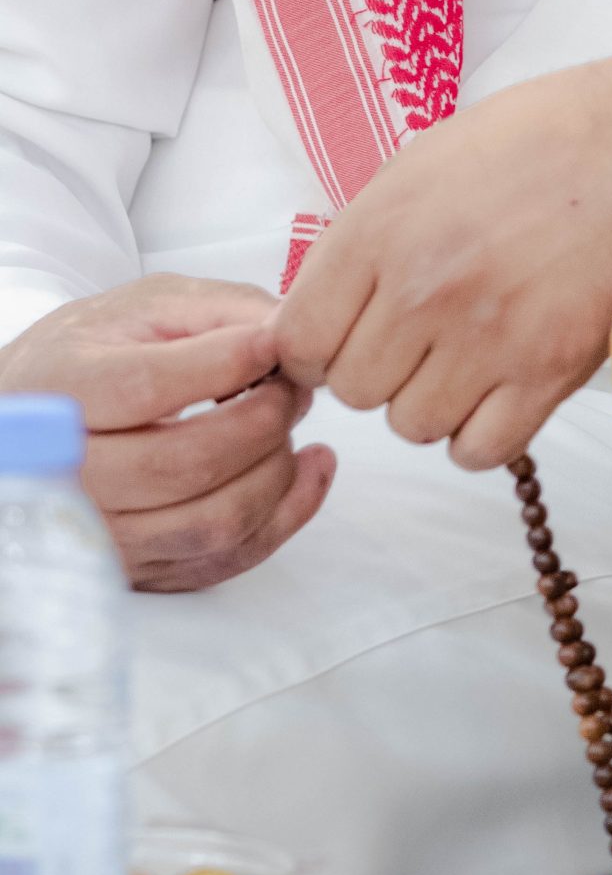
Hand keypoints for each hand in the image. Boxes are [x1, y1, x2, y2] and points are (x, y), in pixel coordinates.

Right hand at [0, 276, 334, 591]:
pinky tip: (306, 468)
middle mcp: (74, 475)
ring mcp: (105, 533)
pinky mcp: (140, 569)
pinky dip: (284, 516)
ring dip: (276, 469)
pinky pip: (223, 560)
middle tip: (292, 384)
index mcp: (65, 391)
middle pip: (186, 463)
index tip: (273, 343)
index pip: (147, 388)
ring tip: (290, 423)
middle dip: (264, 419)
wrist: (41, 415)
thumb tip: (286, 331)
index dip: (225, 365)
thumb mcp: (146, 305)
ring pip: (212, 521)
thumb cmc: (97, 353)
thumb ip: (217, 310)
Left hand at [274, 39, 611, 469]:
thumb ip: (362, 241)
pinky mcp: (548, 373)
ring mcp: (488, 338)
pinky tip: (500, 384)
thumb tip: (323, 312)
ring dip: (432, 399)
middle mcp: (424, 290)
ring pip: (412, 425)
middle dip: (379, 367)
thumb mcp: (422, 164)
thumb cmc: (536, 142)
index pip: (299, 342)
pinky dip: (481, 430)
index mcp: (382, 228)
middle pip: (354, 391)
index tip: (346, 333)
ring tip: (469, 350)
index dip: (318, 345)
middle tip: (420, 333)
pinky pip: (477, 450)